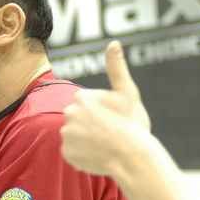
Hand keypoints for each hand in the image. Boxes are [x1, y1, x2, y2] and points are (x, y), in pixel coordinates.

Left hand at [61, 40, 151, 175]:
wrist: (132, 157)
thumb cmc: (133, 123)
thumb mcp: (127, 92)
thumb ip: (116, 67)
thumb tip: (113, 42)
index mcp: (80, 97)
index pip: (88, 103)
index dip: (103, 111)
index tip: (114, 117)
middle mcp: (68, 114)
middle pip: (81, 119)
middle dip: (93, 125)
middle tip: (111, 132)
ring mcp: (66, 135)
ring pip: (78, 135)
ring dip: (89, 140)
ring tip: (106, 144)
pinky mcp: (66, 154)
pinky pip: (75, 152)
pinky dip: (85, 154)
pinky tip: (99, 155)